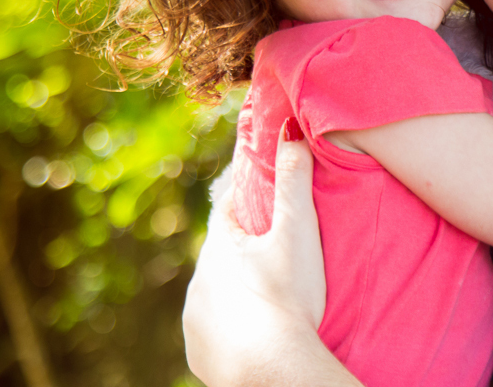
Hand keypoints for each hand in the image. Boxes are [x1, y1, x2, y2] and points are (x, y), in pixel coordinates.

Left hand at [183, 124, 327, 385]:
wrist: (272, 370)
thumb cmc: (287, 297)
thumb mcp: (297, 232)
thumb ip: (294, 179)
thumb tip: (289, 130)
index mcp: (220, 246)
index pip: (230, 210)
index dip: (247, 200)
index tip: (262, 195)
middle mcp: (199, 281)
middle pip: (221, 253)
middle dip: (241, 248)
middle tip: (272, 249)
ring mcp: (195, 319)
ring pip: (216, 292)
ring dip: (235, 288)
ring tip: (265, 292)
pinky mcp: (199, 352)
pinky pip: (214, 329)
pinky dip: (230, 325)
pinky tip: (250, 329)